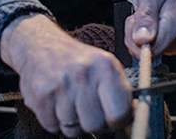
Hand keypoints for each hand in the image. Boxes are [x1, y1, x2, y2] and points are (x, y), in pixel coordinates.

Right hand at [1, 14, 132, 136]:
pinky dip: (54, 120)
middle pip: (95, 125)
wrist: (41, 45)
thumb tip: (135, 126)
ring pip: (73, 129)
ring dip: (71, 121)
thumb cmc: (78, 62)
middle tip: (86, 107)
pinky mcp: (40, 94)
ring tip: (69, 101)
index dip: (116, 120)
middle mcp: (83, 73)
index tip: (112, 116)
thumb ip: (122, 97)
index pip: (119, 112)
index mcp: (105, 66)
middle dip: (92, 122)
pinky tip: (55, 102)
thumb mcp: (106, 70)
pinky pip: (52, 126)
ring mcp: (59, 84)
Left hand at [124, 0, 175, 57]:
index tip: (135, 18)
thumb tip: (141, 41)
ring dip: (142, 33)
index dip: (134, 38)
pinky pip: (156, 46)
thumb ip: (145, 17)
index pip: (148, 52)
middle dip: (136, 34)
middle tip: (140, 12)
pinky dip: (149, 34)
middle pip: (147, 52)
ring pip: (150, 49)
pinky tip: (153, 19)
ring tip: (148, 13)